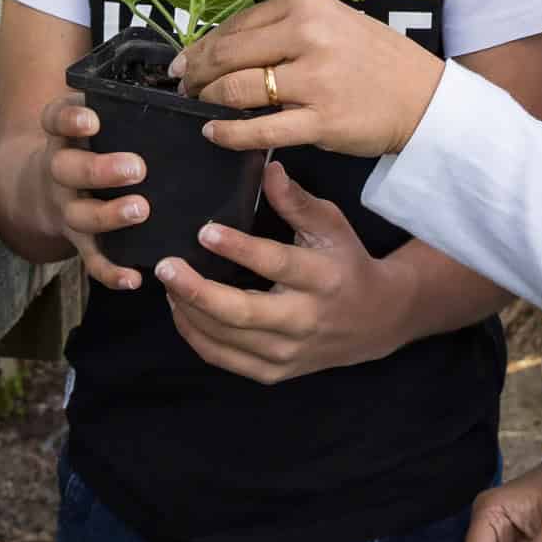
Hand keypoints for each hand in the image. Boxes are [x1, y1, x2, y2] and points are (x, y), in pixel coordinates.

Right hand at [36, 93, 149, 291]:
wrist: (43, 188)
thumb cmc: (90, 144)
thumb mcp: (94, 119)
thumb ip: (124, 106)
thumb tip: (192, 92)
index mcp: (63, 135)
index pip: (55, 120)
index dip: (70, 121)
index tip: (93, 119)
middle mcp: (60, 170)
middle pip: (68, 169)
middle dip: (101, 170)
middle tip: (137, 168)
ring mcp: (67, 207)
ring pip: (80, 215)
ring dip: (109, 215)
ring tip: (141, 210)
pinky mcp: (79, 240)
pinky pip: (91, 260)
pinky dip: (110, 272)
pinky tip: (135, 278)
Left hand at [154, 159, 401, 382]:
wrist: (375, 321)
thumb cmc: (346, 263)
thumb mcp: (331, 225)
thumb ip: (297, 201)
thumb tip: (268, 169)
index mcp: (321, 278)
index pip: (275, 264)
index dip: (238, 249)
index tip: (204, 231)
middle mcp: (304, 320)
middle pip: (242, 312)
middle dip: (197, 291)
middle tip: (165, 267)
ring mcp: (287, 353)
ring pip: (226, 338)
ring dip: (189, 311)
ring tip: (167, 282)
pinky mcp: (273, 372)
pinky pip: (224, 359)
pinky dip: (196, 335)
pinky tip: (181, 309)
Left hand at [171, 0, 444, 157]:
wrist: (425, 98)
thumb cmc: (375, 60)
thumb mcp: (332, 23)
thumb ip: (284, 27)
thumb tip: (222, 45)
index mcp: (308, 4)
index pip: (237, 24)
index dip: (203, 45)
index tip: (186, 60)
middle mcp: (309, 35)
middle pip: (229, 55)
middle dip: (196, 73)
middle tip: (184, 86)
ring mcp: (315, 79)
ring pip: (238, 90)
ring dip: (207, 100)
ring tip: (198, 106)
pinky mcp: (321, 120)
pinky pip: (260, 129)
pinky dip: (229, 132)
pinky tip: (213, 132)